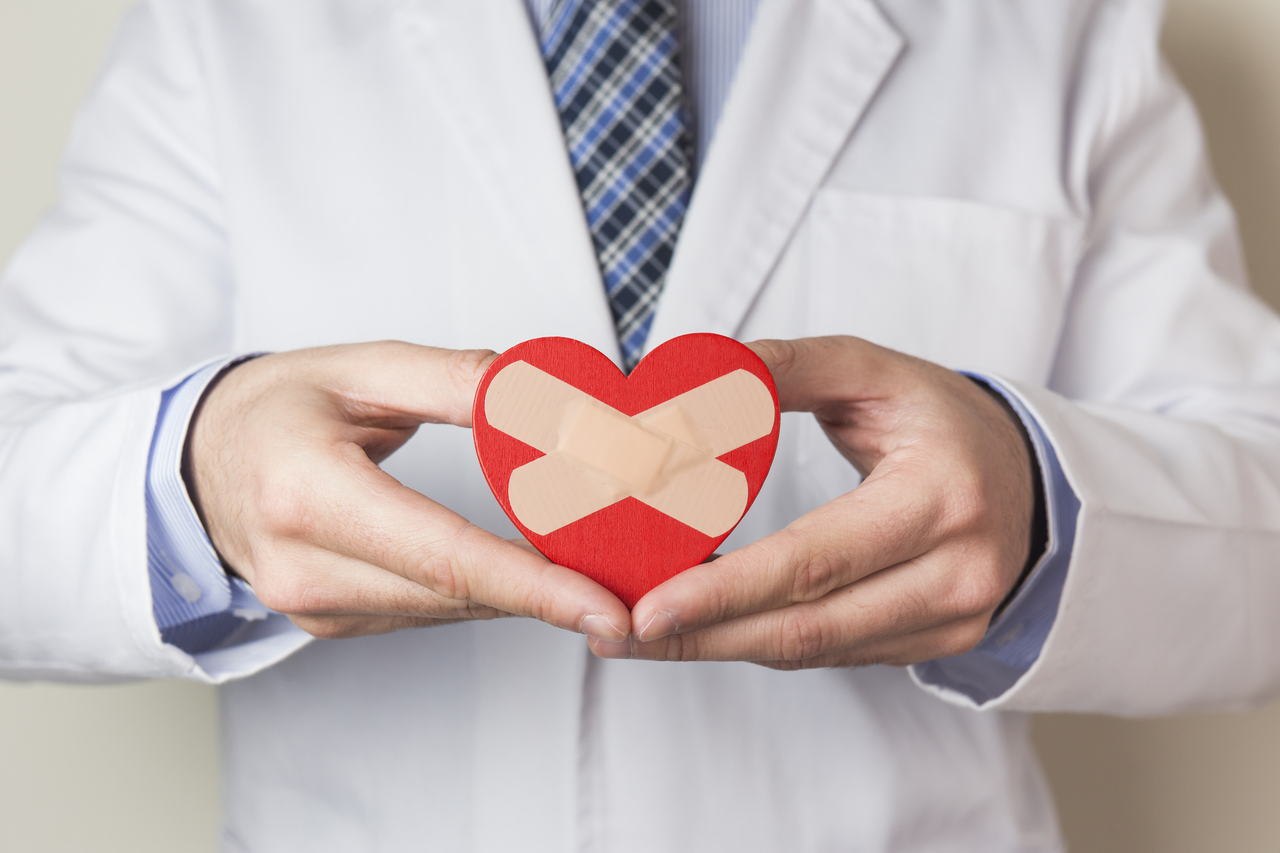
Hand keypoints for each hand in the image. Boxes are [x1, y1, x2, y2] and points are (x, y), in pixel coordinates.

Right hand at [185, 342, 630, 641]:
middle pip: (454, 594)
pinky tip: (523, 574)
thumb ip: (455, 380)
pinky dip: (478, 594)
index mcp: (307, 494)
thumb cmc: (274, 405)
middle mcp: (303, 566)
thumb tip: (548, 398)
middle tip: (631, 588)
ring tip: (593, 577)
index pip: (443, 555)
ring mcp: (310, 606)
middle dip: (549, 595)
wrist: (195, 462)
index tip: (605, 607)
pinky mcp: (326, 622)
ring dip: (519, 596)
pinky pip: (423, 613)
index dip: (533, 586)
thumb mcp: (360, 367)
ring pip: (445, 611)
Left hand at [593, 336, 1035, 667]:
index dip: (727, 590)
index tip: (648, 606)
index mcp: (940, 498)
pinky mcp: (938, 645)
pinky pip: (832, 654)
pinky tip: (707, 627)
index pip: (815, 560)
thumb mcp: (876, 371)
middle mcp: (956, 573)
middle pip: (806, 628)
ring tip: (642, 634)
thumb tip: (697, 368)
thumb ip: (789, 365)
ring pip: (813, 652)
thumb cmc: (945, 420)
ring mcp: (952, 621)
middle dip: (702, 636)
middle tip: (618, 633)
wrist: (1033, 477)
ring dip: (721, 646)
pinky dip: (763, 641)